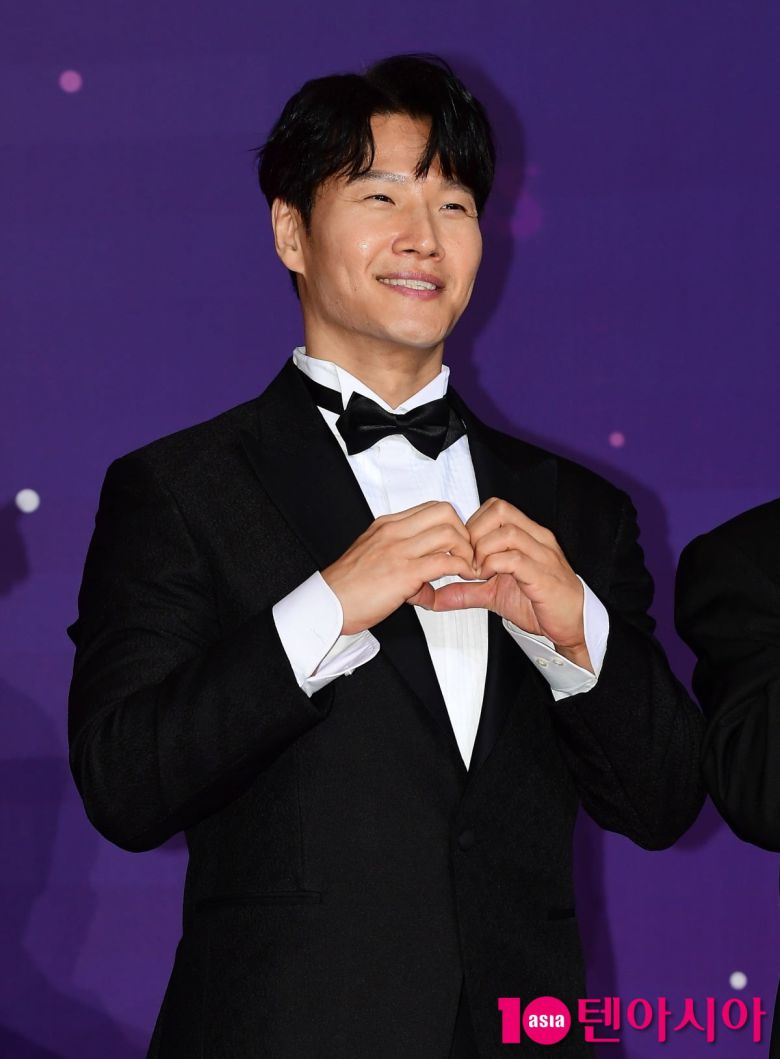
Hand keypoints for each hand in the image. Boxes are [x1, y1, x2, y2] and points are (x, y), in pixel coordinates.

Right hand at [321, 501, 478, 634]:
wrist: (328, 604)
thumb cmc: (347, 587)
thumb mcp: (372, 560)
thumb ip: (401, 563)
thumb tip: (425, 584)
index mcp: (386, 525)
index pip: (430, 508)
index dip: (451, 523)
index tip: (456, 542)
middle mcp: (393, 533)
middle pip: (444, 512)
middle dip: (463, 531)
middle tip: (465, 553)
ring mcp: (398, 551)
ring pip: (448, 533)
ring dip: (465, 551)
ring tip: (465, 567)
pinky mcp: (403, 573)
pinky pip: (444, 561)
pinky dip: (460, 568)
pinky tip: (461, 577)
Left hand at [427, 497, 591, 670]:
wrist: (572, 625)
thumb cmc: (540, 604)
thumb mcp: (495, 595)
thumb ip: (466, 592)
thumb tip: (436, 597)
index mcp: (527, 536)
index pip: (495, 507)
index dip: (473, 524)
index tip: (464, 549)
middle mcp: (536, 539)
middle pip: (499, 510)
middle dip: (474, 532)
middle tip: (468, 558)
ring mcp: (542, 555)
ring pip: (506, 532)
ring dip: (483, 550)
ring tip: (478, 571)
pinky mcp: (544, 576)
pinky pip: (516, 559)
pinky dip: (494, 565)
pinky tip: (489, 578)